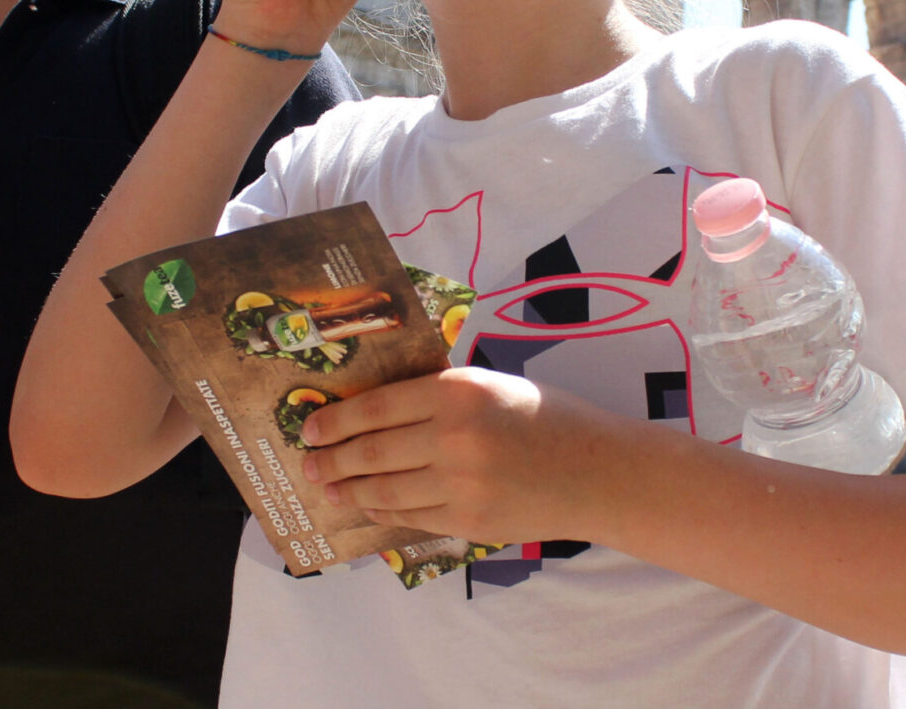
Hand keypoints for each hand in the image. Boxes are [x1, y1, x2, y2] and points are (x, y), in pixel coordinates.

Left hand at [297, 367, 623, 544]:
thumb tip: (374, 410)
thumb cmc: (545, 417)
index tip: (311, 427)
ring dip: (348, 489)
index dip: (336, 420)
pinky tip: (366, 505)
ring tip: (326, 487)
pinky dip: (382, 511)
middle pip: (372, 451)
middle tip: (307, 462)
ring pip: (384, 489)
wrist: (598, 471)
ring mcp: (460, 485)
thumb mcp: (491, 384)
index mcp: (458, 391)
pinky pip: (410, 516)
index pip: (377, 407)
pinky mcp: (468, 521)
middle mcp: (453, 437)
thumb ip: (439, 395)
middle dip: (332, 458)